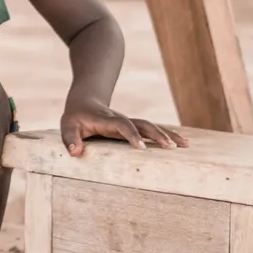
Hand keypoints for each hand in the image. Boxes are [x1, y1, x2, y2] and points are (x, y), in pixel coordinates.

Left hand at [60, 97, 187, 156]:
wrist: (86, 100)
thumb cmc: (76, 117)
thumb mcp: (68, 126)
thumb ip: (70, 139)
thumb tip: (75, 152)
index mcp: (106, 120)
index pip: (121, 125)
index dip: (131, 135)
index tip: (141, 147)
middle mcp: (121, 119)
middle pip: (142, 124)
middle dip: (156, 134)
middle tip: (170, 147)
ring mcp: (130, 122)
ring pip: (151, 126)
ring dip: (167, 134)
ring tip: (184, 145)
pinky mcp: (134, 126)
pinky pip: (152, 129)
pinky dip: (167, 134)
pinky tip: (182, 143)